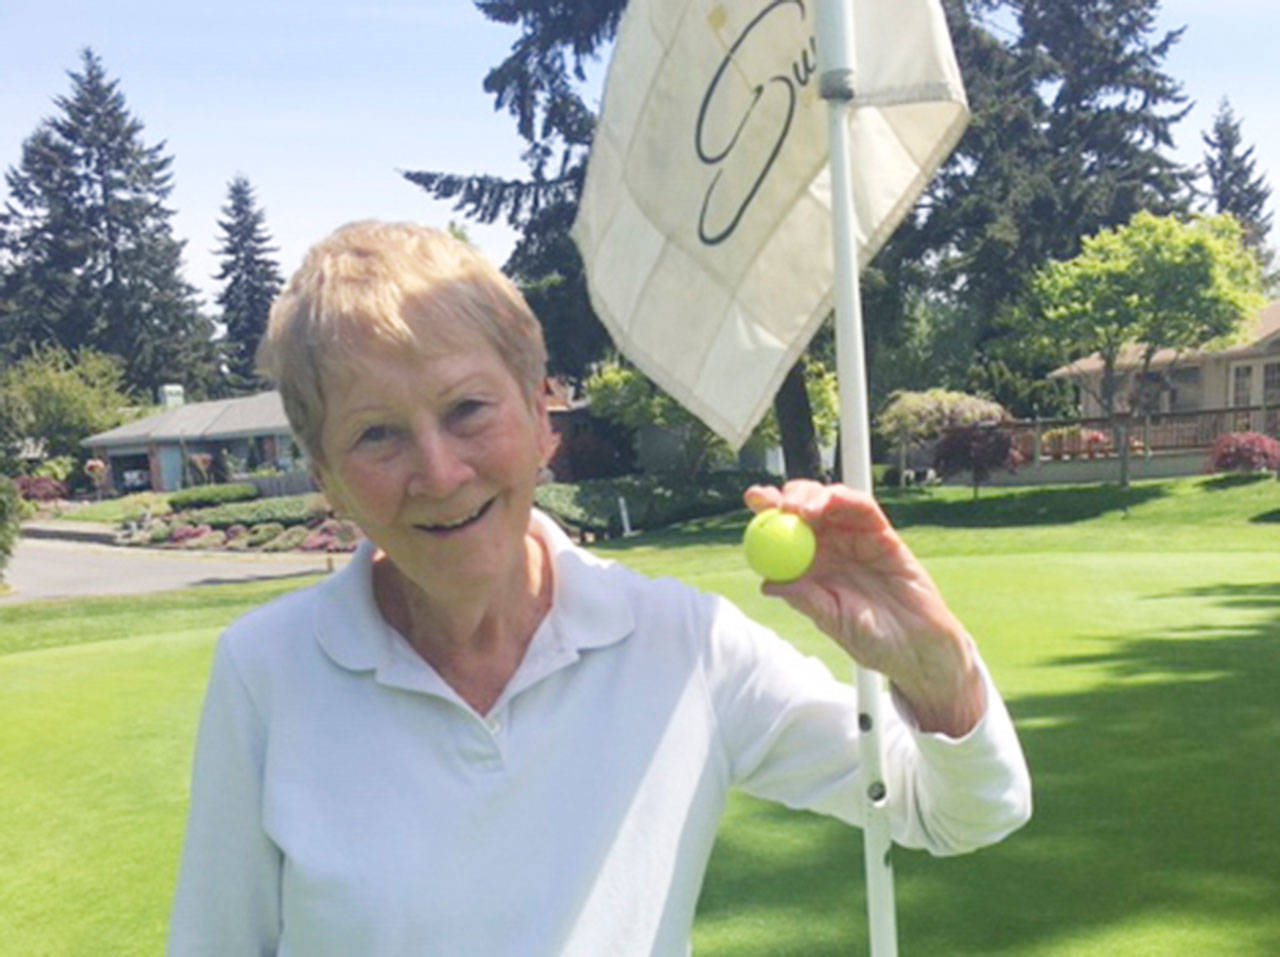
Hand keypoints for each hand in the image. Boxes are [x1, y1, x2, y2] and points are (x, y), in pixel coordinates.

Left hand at [744, 480, 984, 736]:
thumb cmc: (872, 640)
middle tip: (775, 501)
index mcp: (811, 568)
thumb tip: (768, 584)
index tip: (753, 501)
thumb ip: (806, 600)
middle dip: (786, 497)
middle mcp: (831, 549)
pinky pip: (863, 509)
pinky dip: (847, 498)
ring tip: (801, 510)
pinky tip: (833, 499)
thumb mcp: (832, 622)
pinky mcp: (882, 535)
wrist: (917, 649)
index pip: (783, 533)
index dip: (767, 513)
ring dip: (813, 495)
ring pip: (831, 502)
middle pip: (803, 509)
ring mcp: (855, 539)